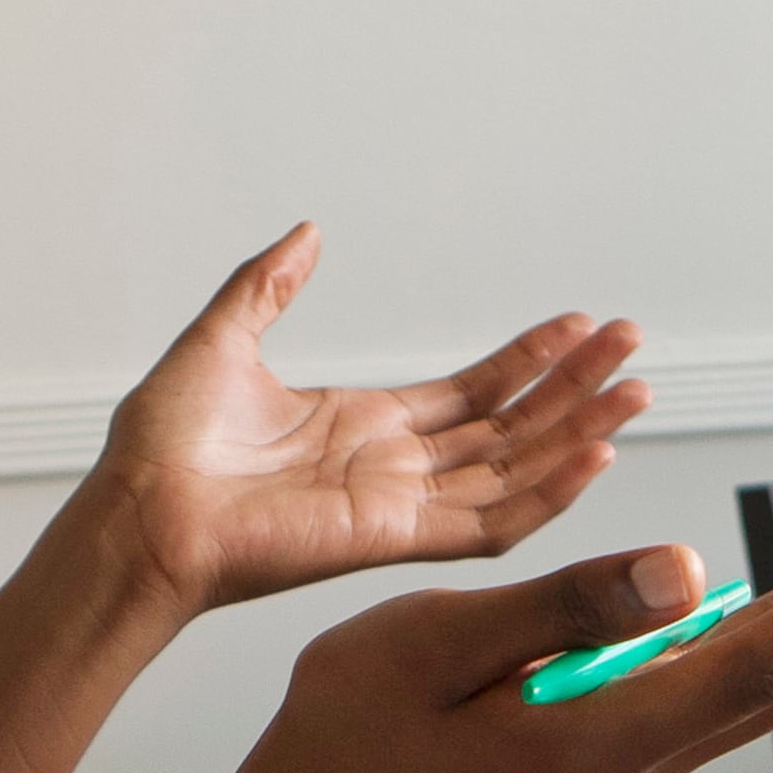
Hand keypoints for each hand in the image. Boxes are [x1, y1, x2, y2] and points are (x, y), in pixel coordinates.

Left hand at [95, 223, 650, 616]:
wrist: (138, 512)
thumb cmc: (161, 448)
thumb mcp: (223, 338)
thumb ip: (270, 285)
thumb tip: (307, 233)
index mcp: (360, 424)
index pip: (470, 394)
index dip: (527, 360)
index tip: (576, 325)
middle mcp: (392, 467)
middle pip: (510, 427)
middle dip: (573, 387)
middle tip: (630, 346)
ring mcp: (399, 506)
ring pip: (516, 471)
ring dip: (578, 433)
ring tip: (634, 390)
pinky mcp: (394, 538)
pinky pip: (491, 522)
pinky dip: (547, 493)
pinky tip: (595, 455)